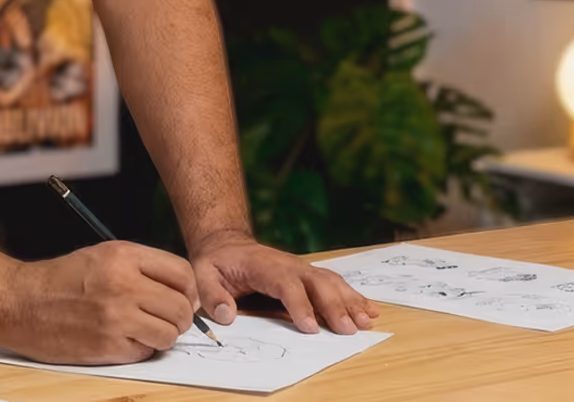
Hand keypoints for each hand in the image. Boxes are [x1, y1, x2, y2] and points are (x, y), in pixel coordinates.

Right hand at [0, 241, 199, 364]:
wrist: (20, 303)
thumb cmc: (60, 280)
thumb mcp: (103, 255)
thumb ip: (143, 268)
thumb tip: (182, 290)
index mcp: (124, 256)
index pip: (183, 273)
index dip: (188, 289)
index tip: (184, 298)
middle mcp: (124, 285)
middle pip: (181, 307)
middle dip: (180, 317)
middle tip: (167, 319)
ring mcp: (116, 317)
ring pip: (169, 333)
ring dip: (162, 336)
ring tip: (144, 330)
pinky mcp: (107, 346)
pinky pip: (145, 352)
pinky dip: (140, 349)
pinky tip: (123, 339)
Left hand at [189, 231, 377, 334]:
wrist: (227, 244)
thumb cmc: (216, 262)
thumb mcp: (203, 274)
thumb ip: (213, 295)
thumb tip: (227, 315)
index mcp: (265, 266)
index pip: (287, 285)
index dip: (300, 305)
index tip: (311, 327)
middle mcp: (290, 265)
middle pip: (317, 283)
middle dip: (334, 306)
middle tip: (347, 329)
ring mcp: (302, 269)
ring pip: (331, 283)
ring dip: (350, 302)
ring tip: (365, 322)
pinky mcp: (309, 276)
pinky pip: (335, 284)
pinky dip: (353, 296)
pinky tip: (370, 309)